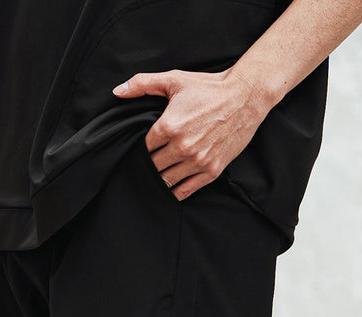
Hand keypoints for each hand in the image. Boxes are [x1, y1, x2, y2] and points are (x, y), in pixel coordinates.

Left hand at [113, 67, 273, 199]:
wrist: (244, 97)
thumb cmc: (208, 88)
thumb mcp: (174, 80)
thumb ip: (142, 84)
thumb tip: (117, 91)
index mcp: (169, 126)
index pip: (144, 148)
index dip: (145, 147)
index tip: (150, 145)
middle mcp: (182, 147)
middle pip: (154, 166)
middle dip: (152, 162)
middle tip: (156, 158)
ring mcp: (197, 161)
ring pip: (166, 180)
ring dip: (163, 176)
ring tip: (164, 169)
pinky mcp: (211, 171)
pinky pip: (185, 191)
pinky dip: (176, 190)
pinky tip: (173, 184)